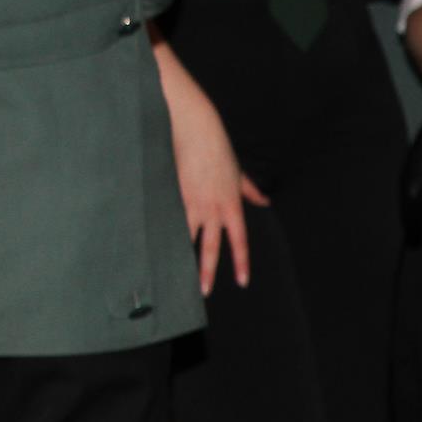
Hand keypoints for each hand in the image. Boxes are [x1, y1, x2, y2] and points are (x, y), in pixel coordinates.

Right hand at [155, 39, 266, 295]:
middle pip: (211, 247)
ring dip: (181, 258)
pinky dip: (165, 236)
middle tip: (204, 293)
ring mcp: (191, 203)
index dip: (241, 262)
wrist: (196, 129)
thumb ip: (250, 191)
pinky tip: (157, 252)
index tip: (242, 281)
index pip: (239, 240)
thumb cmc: (219, 149)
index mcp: (232, 204)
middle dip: (208, 271)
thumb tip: (265, 202)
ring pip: (187, 238)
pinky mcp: (173, 195)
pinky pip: (170, 221)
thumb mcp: (238, 173)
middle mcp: (213, 208)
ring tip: (174, 278)